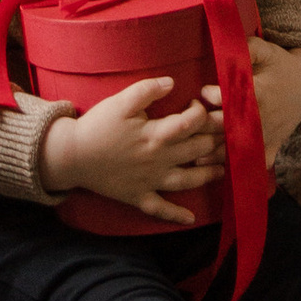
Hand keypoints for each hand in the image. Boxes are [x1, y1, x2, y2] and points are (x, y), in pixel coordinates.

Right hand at [42, 76, 221, 223]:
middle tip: (228, 134)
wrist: (72, 156)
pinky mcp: (139, 196)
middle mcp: (158, 159)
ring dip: (209, 174)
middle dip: (215, 140)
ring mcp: (150, 181)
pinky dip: (176, 215)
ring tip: (223, 169)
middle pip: (197, 150)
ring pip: (188, 180)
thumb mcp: (120, 101)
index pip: (191, 123)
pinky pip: (161, 209)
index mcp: (155, 134)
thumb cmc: (98, 126)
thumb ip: (147, 89)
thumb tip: (172, 82)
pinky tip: (191, 218)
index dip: (202, 112)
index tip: (200, 103)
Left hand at [203, 39, 300, 160]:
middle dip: (206, 127)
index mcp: (260, 93)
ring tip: (193, 151)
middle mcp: (261, 120)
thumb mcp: (266, 50)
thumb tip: (224, 46)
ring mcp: (266, 138)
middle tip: (189, 122)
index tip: (203, 92)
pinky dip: (233, 169)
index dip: (214, 96)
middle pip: (228, 128)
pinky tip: (214, 168)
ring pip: (235, 150)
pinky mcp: (269, 150)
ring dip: (213, 153)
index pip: (233, 98)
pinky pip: (250, 164)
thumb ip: (246, 47)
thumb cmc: (280, 66)